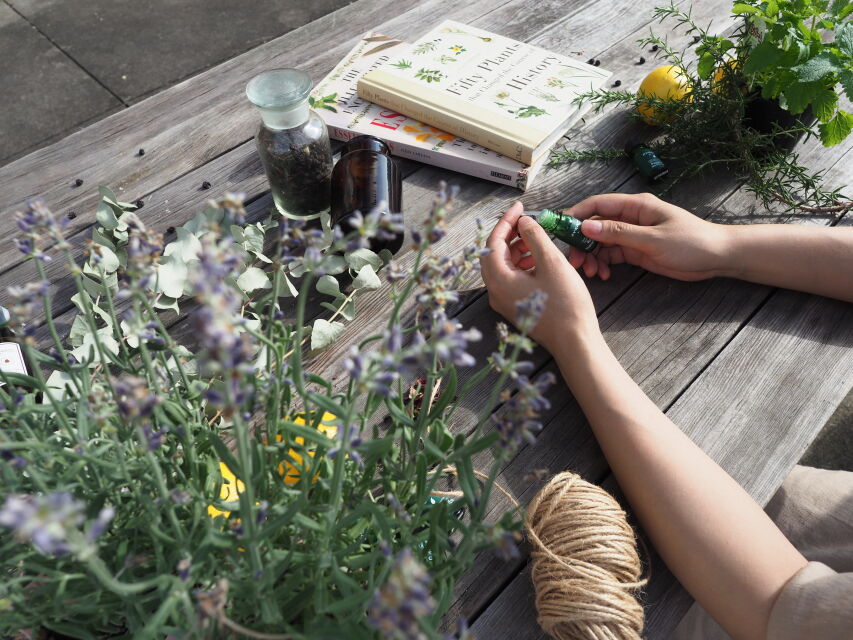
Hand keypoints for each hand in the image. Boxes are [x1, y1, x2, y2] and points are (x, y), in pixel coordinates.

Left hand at [480, 202, 599, 350]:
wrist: (575, 342)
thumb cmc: (565, 304)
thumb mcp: (552, 262)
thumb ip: (535, 237)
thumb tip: (524, 222)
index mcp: (499, 280)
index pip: (494, 242)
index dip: (506, 221)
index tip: (520, 207)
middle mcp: (495, 292)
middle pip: (495, 254)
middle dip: (510, 235)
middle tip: (527, 221)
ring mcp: (504, 302)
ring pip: (504, 267)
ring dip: (517, 249)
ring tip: (536, 239)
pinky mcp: (515, 307)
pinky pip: (511, 279)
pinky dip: (522, 264)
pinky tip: (538, 259)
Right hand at [564, 193, 730, 281]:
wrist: (717, 257)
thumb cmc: (691, 243)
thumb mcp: (653, 239)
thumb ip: (619, 234)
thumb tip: (587, 226)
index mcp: (636, 206)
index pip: (598, 204)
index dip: (576, 214)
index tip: (560, 229)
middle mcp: (630, 217)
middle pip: (595, 225)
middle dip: (581, 242)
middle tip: (574, 261)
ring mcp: (632, 234)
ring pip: (601, 242)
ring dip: (591, 256)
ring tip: (590, 272)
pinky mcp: (636, 250)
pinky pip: (611, 254)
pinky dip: (603, 263)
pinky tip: (602, 274)